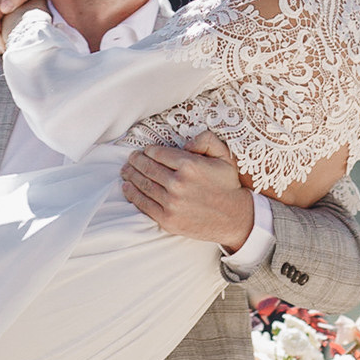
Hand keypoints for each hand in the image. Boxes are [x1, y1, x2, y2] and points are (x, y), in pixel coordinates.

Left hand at [121, 132, 255, 251]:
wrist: (234, 218)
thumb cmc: (228, 186)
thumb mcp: (224, 156)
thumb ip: (206, 140)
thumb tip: (184, 143)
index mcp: (189, 165)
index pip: (158, 153)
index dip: (148, 151)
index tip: (145, 151)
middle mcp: (178, 183)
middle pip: (147, 168)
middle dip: (135, 161)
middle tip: (131, 159)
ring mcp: (171, 203)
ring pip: (142, 185)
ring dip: (130, 176)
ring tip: (125, 171)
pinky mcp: (168, 219)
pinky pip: (144, 204)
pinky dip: (132, 194)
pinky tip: (127, 188)